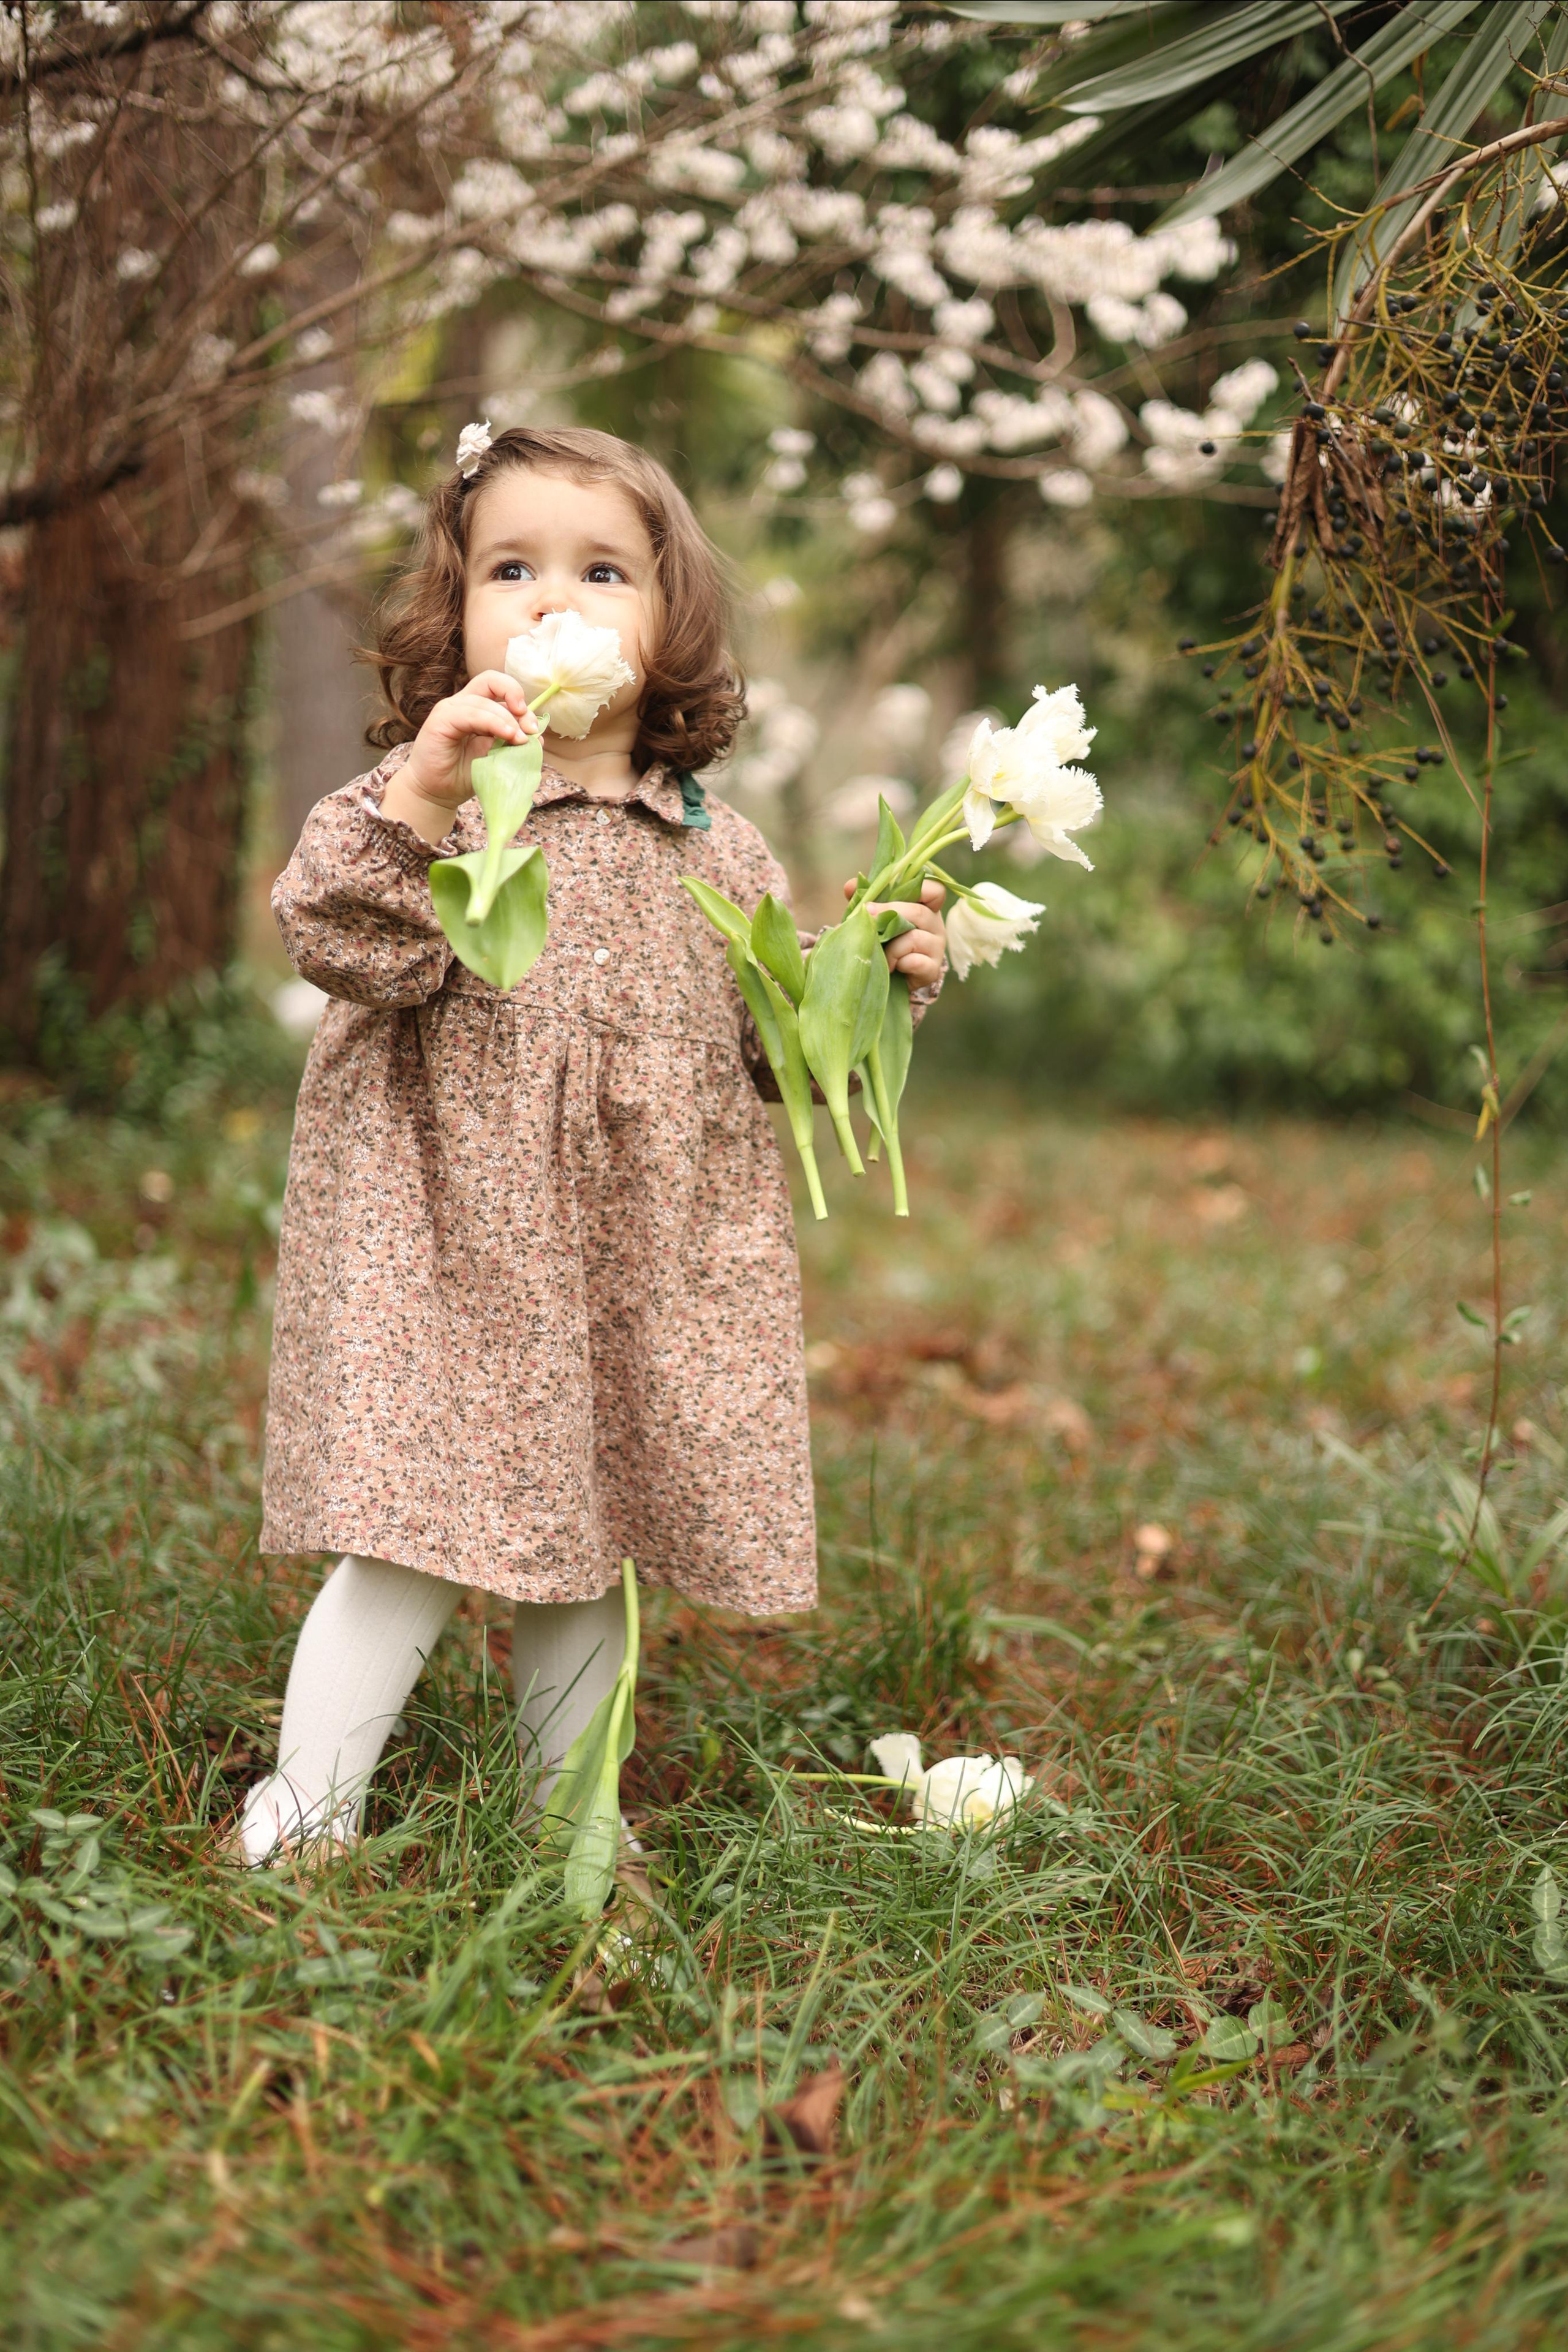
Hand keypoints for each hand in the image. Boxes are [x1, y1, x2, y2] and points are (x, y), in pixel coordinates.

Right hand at [386, 671, 539, 841]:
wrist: (436, 793)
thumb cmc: (464, 775)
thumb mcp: (496, 756)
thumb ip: (512, 742)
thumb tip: (538, 736)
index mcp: (476, 708)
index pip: (499, 687)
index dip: (518, 698)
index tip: (533, 726)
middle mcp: (462, 704)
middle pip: (490, 680)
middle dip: (515, 695)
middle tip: (530, 726)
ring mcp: (449, 710)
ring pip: (484, 701)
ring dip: (508, 719)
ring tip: (520, 740)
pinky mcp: (440, 721)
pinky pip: (470, 713)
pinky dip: (493, 723)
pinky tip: (507, 736)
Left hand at [844, 875, 946, 990]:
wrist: (890, 979)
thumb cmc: (884, 943)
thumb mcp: (874, 919)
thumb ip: (865, 900)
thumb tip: (850, 886)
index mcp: (925, 908)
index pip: (935, 890)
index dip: (921, 887)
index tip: (895, 891)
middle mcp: (935, 926)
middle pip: (918, 912)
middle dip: (889, 912)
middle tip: (868, 916)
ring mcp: (936, 948)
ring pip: (914, 938)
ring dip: (891, 947)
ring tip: (881, 955)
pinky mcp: (932, 969)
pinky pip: (914, 961)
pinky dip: (898, 963)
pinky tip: (892, 967)